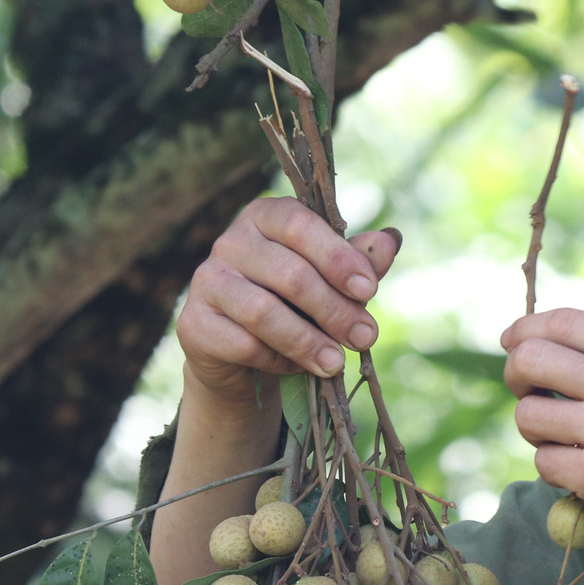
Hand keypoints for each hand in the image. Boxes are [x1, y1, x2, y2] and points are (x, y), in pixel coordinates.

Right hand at [178, 198, 400, 408]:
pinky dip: (277, 359)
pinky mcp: (193, 323)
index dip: (337, 257)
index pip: (300, 225)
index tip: (369, 290)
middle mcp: (230, 242)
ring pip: (263, 312)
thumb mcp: (331, 281)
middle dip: (334, 309)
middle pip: (289, 274)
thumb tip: (390, 242)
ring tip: (336, 363)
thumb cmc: (295, 304)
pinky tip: (296, 367)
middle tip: (366, 337)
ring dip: (308, 341)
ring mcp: (206, 281)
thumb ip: (358, 262)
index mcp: (265, 217)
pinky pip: (243, 344)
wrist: (241, 354)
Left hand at [500, 309, 583, 584]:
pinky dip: (555, 468)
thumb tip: (538, 341)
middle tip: (524, 389)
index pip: (565, 321)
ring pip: (528, 415)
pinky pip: (543, 462)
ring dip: (535, 428)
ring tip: (564, 438)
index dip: (527, 328)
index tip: (512, 339)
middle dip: (515, 373)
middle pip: (531, 359)